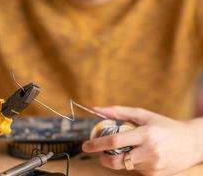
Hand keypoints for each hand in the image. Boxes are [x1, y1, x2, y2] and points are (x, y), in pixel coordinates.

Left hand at [82, 106, 202, 175]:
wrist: (192, 143)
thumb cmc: (165, 126)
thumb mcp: (143, 115)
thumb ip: (119, 112)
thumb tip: (97, 109)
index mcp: (145, 134)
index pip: (114, 142)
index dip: (97, 144)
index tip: (86, 145)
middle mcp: (149, 151)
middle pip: (116, 161)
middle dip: (103, 159)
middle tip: (100, 153)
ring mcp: (153, 166)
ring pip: (126, 166)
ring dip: (121, 158)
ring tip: (130, 149)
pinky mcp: (156, 175)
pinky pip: (136, 171)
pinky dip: (133, 163)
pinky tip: (143, 155)